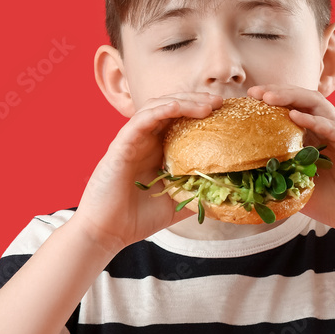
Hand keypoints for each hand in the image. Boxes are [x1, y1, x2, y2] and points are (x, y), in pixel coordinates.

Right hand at [72, 92, 223, 253]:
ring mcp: (132, 140)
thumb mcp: (177, 204)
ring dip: (183, 101)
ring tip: (208, 105)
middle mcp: (144, 140)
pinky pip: (141, 120)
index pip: (180, 120)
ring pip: (157, 107)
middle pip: (171, 107)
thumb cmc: (138, 219)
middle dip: (197, 100)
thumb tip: (226, 193)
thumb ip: (196, 193)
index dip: (201, 112)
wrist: (108, 233)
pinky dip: (160, 109)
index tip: (225, 112)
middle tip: (221, 102)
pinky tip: (178, 108)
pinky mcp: (121, 145)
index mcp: (157, 150)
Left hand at [246, 84, 334, 238]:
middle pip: (302, 99)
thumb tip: (243, 176)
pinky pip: (332, 126)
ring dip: (291, 97)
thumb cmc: (331, 204)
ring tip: (269, 98)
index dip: (270, 102)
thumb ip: (277, 176)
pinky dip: (313, 120)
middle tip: (254, 92)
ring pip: (316, 104)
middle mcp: (328, 128)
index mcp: (314, 135)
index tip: (247, 100)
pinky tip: (294, 117)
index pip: (291, 108)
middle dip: (277, 92)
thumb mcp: (296, 187)